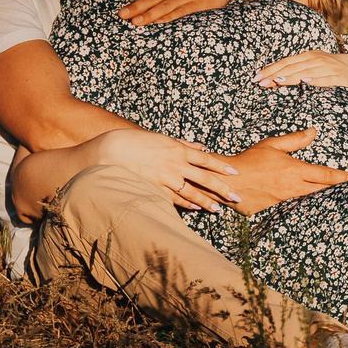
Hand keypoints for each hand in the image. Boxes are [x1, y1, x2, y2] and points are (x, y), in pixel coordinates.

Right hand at [90, 126, 246, 211]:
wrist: (110, 152)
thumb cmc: (136, 142)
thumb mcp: (162, 138)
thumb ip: (184, 143)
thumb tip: (203, 146)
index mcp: (177, 149)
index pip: (206, 160)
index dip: (221, 167)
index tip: (235, 173)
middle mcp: (174, 165)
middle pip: (204, 179)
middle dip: (222, 189)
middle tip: (237, 197)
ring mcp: (165, 179)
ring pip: (191, 193)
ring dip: (206, 201)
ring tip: (219, 209)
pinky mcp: (154, 190)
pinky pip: (174, 200)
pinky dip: (186, 205)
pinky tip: (196, 209)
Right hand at [225, 128, 347, 215]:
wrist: (228, 182)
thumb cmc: (249, 161)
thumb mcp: (272, 145)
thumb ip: (294, 140)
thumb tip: (313, 132)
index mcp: (295, 170)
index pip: (326, 175)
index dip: (344, 177)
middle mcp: (293, 188)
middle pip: (324, 191)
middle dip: (341, 190)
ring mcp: (285, 201)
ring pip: (311, 200)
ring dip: (325, 198)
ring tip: (338, 196)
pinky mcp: (275, 210)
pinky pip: (295, 207)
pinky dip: (305, 205)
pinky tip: (311, 204)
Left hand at [255, 49, 347, 102]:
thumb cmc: (330, 70)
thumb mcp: (313, 66)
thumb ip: (296, 71)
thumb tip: (273, 78)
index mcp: (307, 56)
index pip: (285, 62)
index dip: (270, 69)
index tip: (256, 77)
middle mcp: (316, 59)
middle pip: (292, 67)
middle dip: (274, 75)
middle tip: (260, 83)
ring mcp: (328, 67)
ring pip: (306, 72)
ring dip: (291, 77)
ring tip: (277, 81)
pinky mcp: (339, 77)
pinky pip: (326, 79)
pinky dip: (315, 80)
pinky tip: (306, 82)